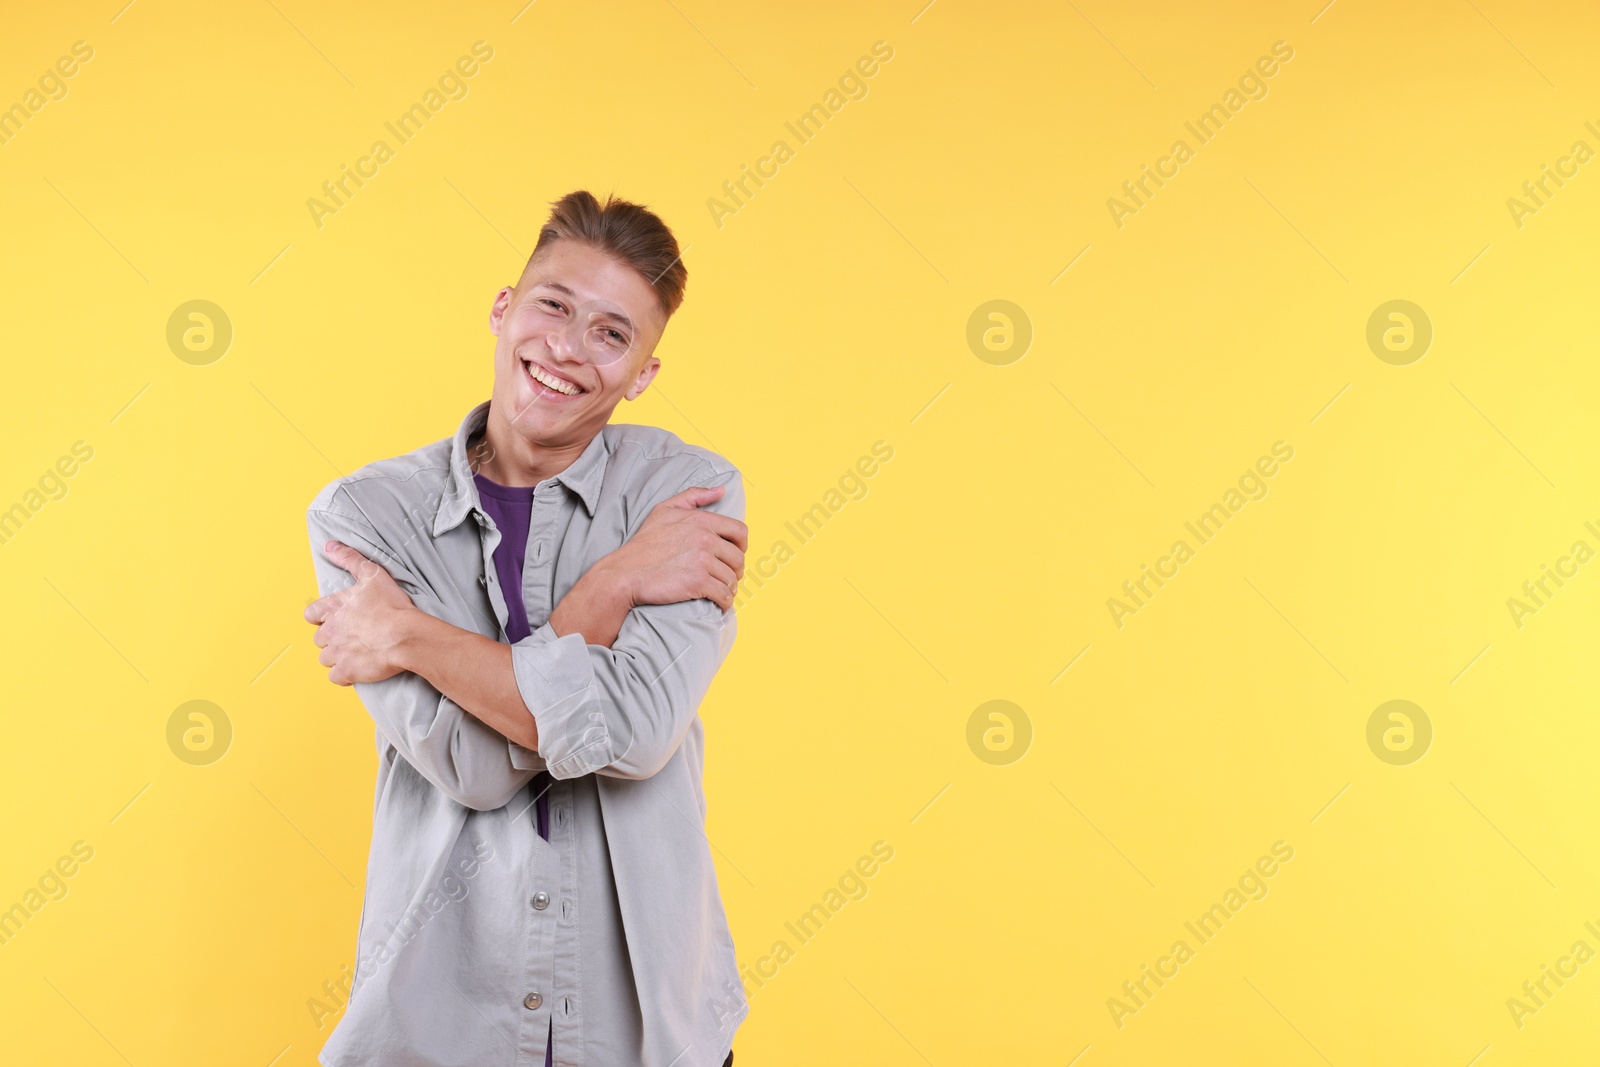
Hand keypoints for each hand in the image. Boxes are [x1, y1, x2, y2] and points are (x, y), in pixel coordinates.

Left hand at [304, 541, 420, 684]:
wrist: (405, 635)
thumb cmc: (391, 605)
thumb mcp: (371, 574)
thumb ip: (348, 558)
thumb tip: (329, 546)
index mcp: (333, 608)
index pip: (311, 614)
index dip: (321, 617)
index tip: (334, 619)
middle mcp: (329, 631)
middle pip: (320, 639)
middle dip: (333, 638)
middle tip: (354, 636)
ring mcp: (336, 653)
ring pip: (326, 659)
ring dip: (338, 657)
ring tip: (358, 653)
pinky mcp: (346, 672)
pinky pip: (336, 677)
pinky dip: (345, 674)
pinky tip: (360, 667)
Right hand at [602, 484, 748, 610]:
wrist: (625, 573)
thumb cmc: (643, 543)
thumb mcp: (664, 510)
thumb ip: (694, 496)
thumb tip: (721, 490)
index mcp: (701, 521)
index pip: (740, 531)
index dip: (741, 545)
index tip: (734, 554)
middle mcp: (705, 539)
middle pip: (738, 557)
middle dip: (736, 569)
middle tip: (728, 576)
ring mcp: (702, 561)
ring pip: (732, 578)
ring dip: (729, 587)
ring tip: (722, 590)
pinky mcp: (698, 582)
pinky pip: (724, 594)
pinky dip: (725, 601)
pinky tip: (719, 603)